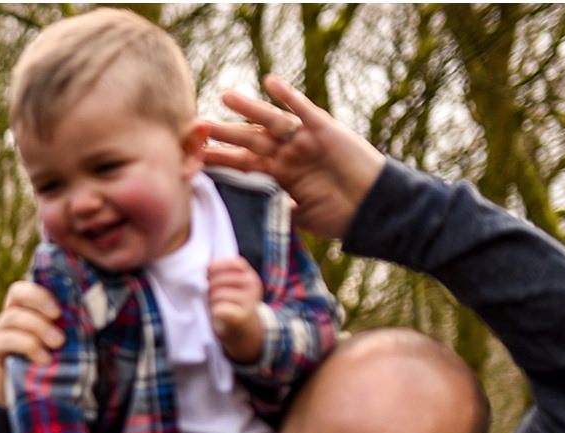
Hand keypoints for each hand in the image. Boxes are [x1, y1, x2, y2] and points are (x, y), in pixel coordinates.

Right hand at [0, 281, 62, 402]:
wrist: (18, 404)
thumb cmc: (42, 374)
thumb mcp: (55, 350)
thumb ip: (65, 333)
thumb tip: (93, 318)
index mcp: (23, 315)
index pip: (26, 290)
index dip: (42, 292)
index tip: (61, 308)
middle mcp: (6, 321)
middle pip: (17, 293)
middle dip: (40, 300)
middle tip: (58, 316)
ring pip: (13, 317)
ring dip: (39, 327)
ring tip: (58, 343)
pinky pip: (5, 340)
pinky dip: (27, 345)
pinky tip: (42, 359)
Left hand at [203, 74, 384, 239]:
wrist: (372, 206)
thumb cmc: (338, 216)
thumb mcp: (298, 218)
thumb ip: (274, 211)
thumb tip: (247, 218)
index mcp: (276, 176)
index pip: (240, 165)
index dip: (218, 160)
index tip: (191, 159)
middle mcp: (286, 155)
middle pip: (248, 141)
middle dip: (223, 134)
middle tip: (196, 126)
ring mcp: (303, 140)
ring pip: (270, 121)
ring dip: (249, 109)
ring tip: (225, 97)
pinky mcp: (324, 129)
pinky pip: (302, 109)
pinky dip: (287, 96)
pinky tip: (270, 82)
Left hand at [208, 257, 263, 361]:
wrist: (243, 332)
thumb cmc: (230, 305)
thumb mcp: (229, 286)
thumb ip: (219, 274)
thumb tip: (205, 267)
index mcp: (248, 274)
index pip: (231, 263)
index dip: (215, 269)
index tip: (209, 278)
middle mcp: (252, 284)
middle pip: (219, 280)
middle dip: (209, 289)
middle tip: (210, 298)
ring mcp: (249, 300)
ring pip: (218, 294)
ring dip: (210, 302)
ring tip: (214, 307)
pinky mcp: (242, 316)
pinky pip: (220, 309)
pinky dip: (214, 313)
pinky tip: (217, 316)